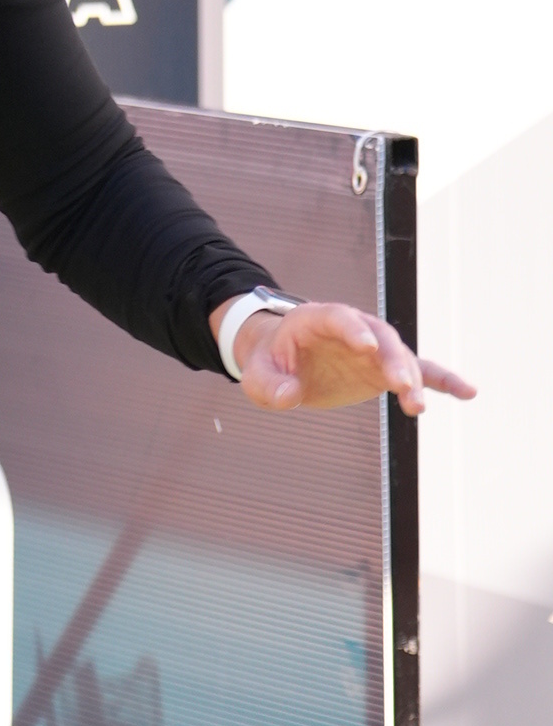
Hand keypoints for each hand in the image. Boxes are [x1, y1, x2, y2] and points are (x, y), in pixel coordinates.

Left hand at [220, 297, 472, 416]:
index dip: (355, 330)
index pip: (340, 318)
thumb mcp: (256, 374)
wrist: (282, 358)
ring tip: (417, 407)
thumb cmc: (268, 361)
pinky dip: (442, 381)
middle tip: (401, 384)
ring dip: (412, 380)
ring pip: (401, 358)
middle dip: (393, 360)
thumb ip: (268, 385)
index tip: (368, 347)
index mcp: (317, 319)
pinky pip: (418, 372)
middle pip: (380, 338)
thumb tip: (290, 396)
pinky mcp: (384, 370)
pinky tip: (468, 392)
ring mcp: (373, 349)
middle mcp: (354, 330)